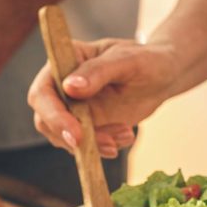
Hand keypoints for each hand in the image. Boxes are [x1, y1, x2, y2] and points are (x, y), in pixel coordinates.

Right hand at [27, 39, 178, 157]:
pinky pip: (84, 144)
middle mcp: (62, 85)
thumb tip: (70, 87)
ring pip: (64, 137)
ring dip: (93, 144)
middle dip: (71, 137)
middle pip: (45, 119)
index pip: (42, 91)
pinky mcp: (85, 124)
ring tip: (125, 133)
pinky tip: (126, 135)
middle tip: (105, 145)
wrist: (163, 76)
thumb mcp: (127, 61)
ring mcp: (72, 107)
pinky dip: (104, 146)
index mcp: (65, 61)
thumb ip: (98, 71)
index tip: (77, 132)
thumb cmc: (147, 60)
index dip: (53, 115)